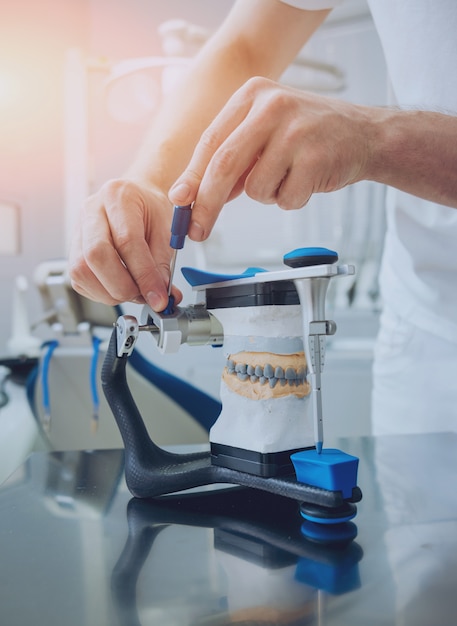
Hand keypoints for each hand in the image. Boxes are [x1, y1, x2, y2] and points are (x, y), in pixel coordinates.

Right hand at [69, 179, 178, 310]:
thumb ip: (162, 264)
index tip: (158, 297)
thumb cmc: (151, 211)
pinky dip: (101, 292)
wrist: (138, 199)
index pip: (127, 241)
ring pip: (81, 271)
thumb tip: (159, 296)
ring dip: (110, 292)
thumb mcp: (166, 231)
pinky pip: (79, 279)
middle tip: (144, 296)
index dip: (144, 275)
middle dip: (122, 286)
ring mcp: (78, 229)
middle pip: (95, 255)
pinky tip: (119, 289)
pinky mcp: (73, 249)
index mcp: (118, 197)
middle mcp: (91, 210)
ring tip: (133, 293)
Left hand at [169, 76, 371, 240]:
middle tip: (198, 229)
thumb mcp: (264, 132)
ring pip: (256, 189)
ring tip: (289, 174)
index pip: (210, 142)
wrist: (365, 134)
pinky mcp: (316, 158)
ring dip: (267, 195)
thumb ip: (231, 158)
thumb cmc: (308, 136)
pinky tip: (307, 179)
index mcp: (253, 94)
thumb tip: (191, 195)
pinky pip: (285, 199)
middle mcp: (273, 107)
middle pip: (224, 165)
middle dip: (207, 204)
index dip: (192, 177)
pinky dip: (291, 200)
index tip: (180, 202)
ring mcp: (296, 132)